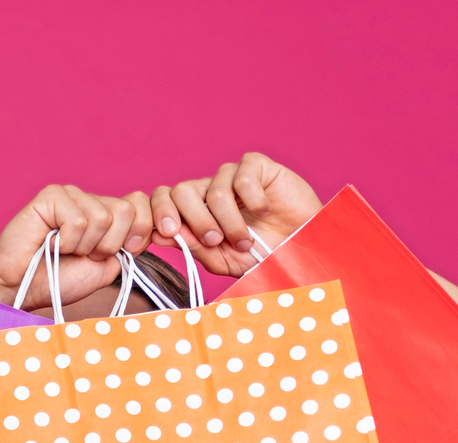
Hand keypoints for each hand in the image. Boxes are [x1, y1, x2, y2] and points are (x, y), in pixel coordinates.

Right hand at [0, 185, 154, 310]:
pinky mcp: (51, 196)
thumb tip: (152, 224)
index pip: (142, 204)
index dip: (136, 234)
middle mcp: (91, 199)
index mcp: (107, 212)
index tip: (116, 254)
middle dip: (108, 245)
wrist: (20, 289)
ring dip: (84, 246)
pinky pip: (78, 219)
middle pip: (127, 211)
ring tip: (62, 251)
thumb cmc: (59, 279)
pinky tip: (50, 244)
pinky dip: (66, 241)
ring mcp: (71, 194)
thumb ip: (130, 244)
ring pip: (103, 217)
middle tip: (82, 255)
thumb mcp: (107, 266)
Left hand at [149, 153, 322, 276]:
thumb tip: (157, 234)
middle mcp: (208, 191)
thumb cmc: (260, 255)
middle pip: (180, 191)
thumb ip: (192, 246)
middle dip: (194, 220)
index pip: (163, 200)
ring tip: (245, 241)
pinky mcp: (256, 166)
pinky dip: (252, 200)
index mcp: (193, 212)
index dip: (160, 213)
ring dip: (230, 222)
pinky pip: (242, 178)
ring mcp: (232, 176)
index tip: (168, 232)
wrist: (300, 248)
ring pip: (213, 191)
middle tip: (214, 241)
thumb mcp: (221, 259)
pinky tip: (264, 212)